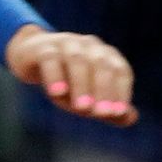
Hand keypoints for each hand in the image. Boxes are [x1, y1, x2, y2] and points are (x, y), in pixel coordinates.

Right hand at [4, 25, 137, 123]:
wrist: (31, 57)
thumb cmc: (67, 80)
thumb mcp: (88, 96)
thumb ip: (108, 109)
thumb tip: (130, 119)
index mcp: (106, 56)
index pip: (120, 71)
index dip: (120, 92)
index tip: (117, 113)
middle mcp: (90, 46)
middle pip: (101, 65)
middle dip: (103, 90)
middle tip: (100, 114)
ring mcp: (66, 43)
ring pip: (77, 61)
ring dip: (81, 85)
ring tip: (82, 109)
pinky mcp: (43, 48)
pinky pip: (51, 59)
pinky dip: (55, 76)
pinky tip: (57, 94)